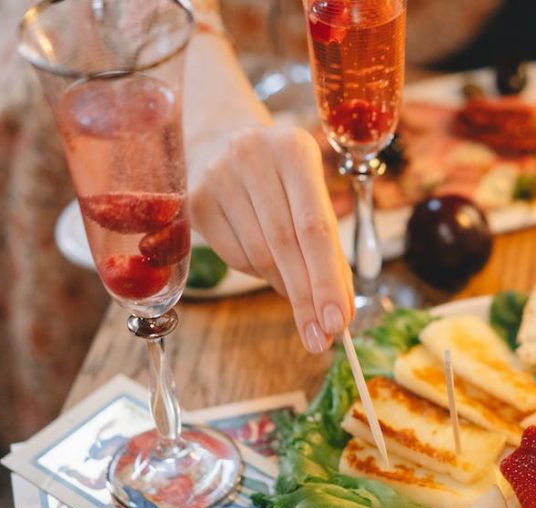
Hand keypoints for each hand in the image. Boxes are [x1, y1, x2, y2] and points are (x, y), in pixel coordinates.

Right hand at [189, 125, 354, 352]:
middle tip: (322, 337)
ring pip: (258, 255)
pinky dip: (259, 274)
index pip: (316, 227)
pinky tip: (273, 274)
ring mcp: (217, 177)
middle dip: (308, 298)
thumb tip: (341, 307)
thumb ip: (329, 245)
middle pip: (285, 245)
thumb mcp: (310, 193)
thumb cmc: (281, 179)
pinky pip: (234, 256)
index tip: (340, 322)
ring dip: (287, 289)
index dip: (328, 279)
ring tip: (304, 308)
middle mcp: (253, 156)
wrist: (221, 141)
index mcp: (294, 150)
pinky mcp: (194, 201)